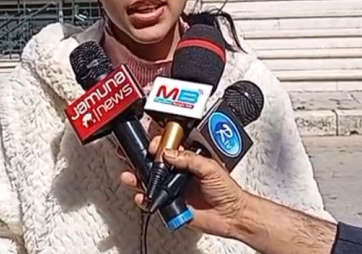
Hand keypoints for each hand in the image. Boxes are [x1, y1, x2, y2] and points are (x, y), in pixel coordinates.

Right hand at [119, 136, 247, 238]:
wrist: (231, 215)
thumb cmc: (227, 191)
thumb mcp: (210, 167)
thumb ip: (189, 159)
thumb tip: (169, 153)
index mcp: (188, 160)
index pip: (168, 148)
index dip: (158, 145)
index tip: (152, 145)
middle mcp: (178, 173)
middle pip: (154, 163)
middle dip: (140, 158)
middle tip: (130, 155)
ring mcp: (173, 189)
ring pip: (149, 181)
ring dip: (137, 177)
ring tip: (129, 175)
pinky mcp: (170, 205)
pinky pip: (152, 200)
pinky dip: (144, 198)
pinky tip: (142, 196)